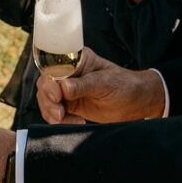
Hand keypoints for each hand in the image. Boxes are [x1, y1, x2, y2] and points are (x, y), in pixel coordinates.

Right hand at [36, 49, 166, 124]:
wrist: (137, 103)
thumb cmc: (125, 86)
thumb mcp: (106, 83)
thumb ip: (84, 85)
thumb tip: (63, 88)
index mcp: (77, 60)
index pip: (53, 66)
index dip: (49, 79)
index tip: (56, 94)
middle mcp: (68, 73)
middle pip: (45, 83)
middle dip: (48, 100)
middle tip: (60, 113)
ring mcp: (66, 89)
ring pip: (46, 99)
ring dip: (51, 112)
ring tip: (65, 119)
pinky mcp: (68, 104)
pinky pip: (53, 112)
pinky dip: (58, 120)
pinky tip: (74, 122)